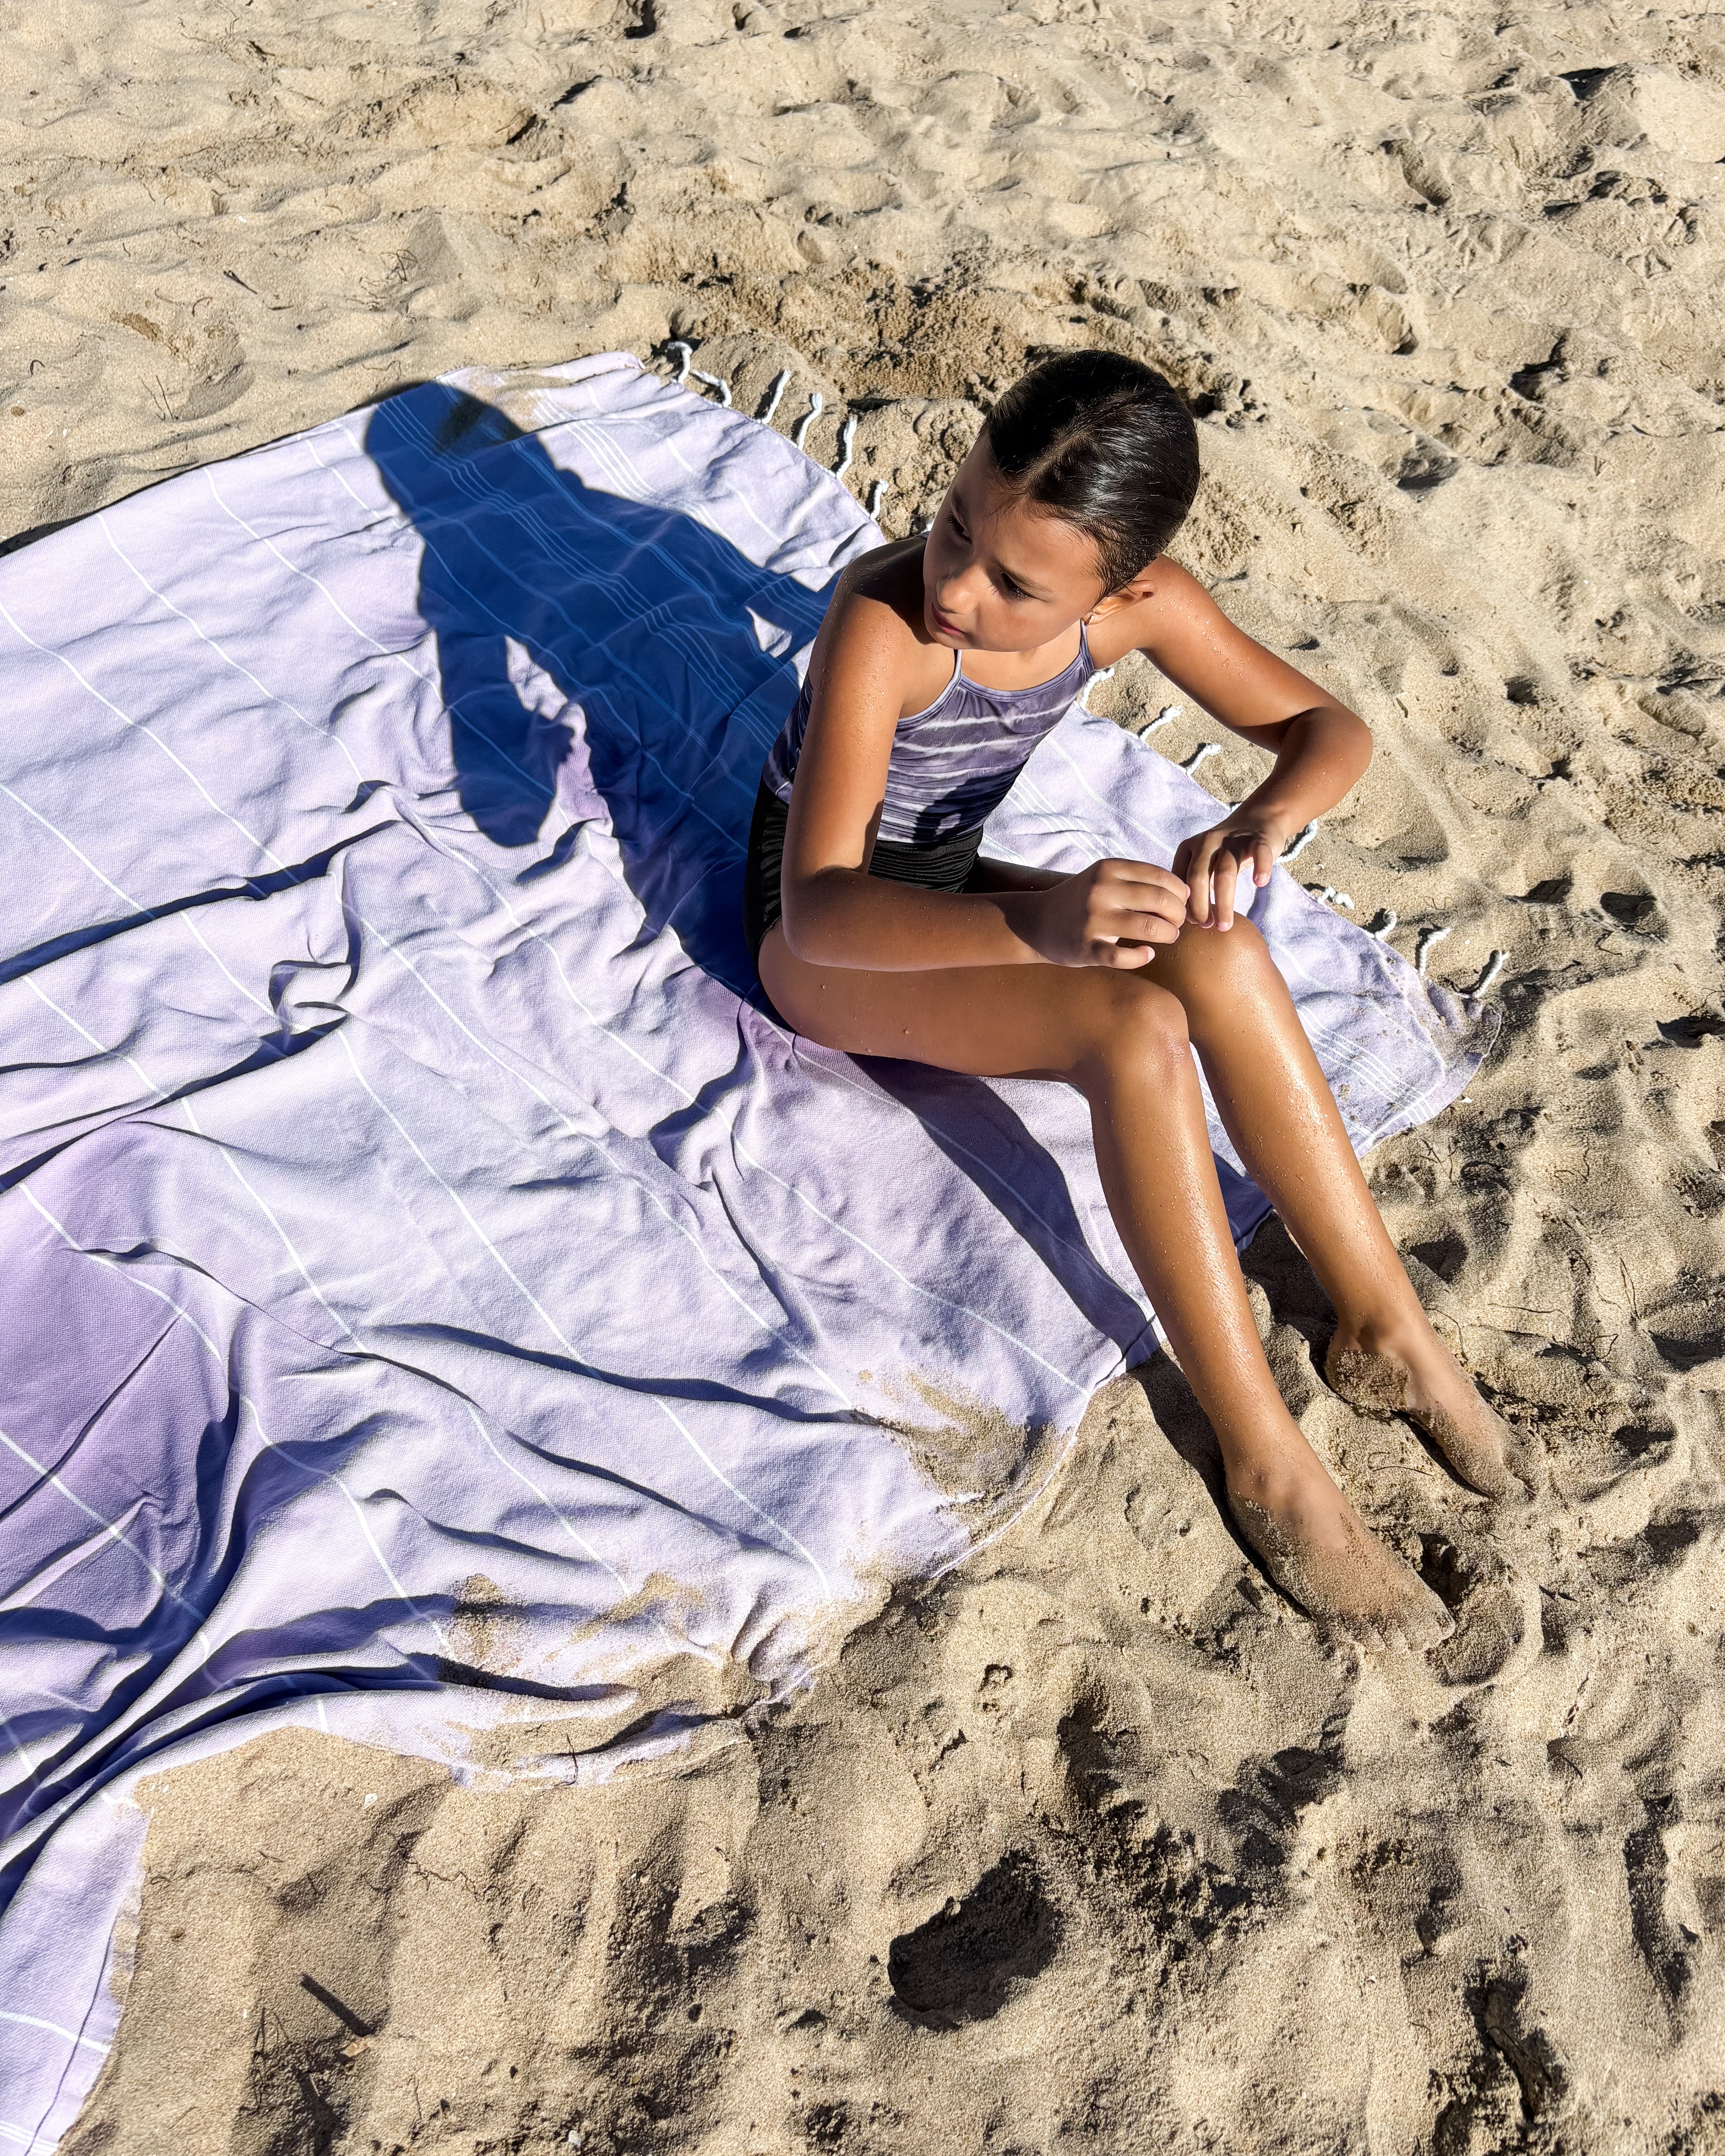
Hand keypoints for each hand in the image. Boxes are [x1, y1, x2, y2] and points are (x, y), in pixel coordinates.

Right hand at [1020, 857, 1189, 967]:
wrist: (1038, 923)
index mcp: (1108, 869)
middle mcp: (1101, 891)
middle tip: (1177, 922)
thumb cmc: (1082, 900)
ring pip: (1150, 927)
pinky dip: (1142, 957)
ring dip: (1169, 934)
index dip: (1179, 892)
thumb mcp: (1104, 878)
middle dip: (1178, 914)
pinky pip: (1124, 957)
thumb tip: (1183, 892)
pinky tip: (1147, 954)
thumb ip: (1138, 879)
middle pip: (1160, 900)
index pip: (1160, 877)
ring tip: (1168, 936)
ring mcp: (1093, 920)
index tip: (1180, 902)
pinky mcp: (1087, 948)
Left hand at [1173, 813, 1289, 929]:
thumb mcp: (1204, 864)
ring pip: (1225, 872)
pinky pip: (1258, 853)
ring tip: (1225, 925)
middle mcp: (1207, 842)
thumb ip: (1195, 885)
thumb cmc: (1227, 852)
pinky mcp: (1258, 839)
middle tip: (1206, 927)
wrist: (1257, 820)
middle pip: (1198, 878)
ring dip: (1224, 902)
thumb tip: (1190, 920)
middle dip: (1199, 907)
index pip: (1180, 880)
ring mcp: (1232, 839)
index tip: (1192, 924)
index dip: (1184, 904)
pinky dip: (1260, 868)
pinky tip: (1260, 884)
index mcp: (1189, 848)